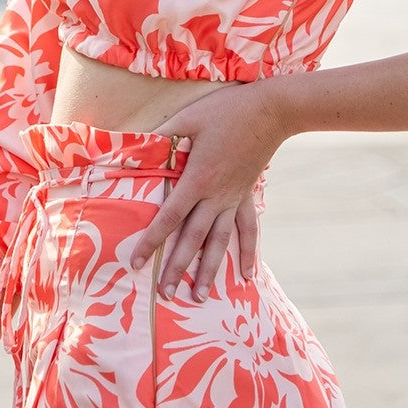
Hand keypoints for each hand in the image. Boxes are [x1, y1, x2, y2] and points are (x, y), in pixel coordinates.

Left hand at [130, 80, 288, 301]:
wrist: (271, 110)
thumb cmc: (227, 110)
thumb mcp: (190, 117)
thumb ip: (165, 133)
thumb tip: (137, 143)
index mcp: (198, 178)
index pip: (170, 216)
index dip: (151, 240)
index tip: (137, 261)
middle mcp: (217, 196)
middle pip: (193, 238)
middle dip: (177, 267)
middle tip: (164, 294)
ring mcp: (235, 198)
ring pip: (220, 241)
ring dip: (210, 270)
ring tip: (199, 296)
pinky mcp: (248, 195)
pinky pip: (248, 229)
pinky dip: (249, 252)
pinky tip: (249, 275)